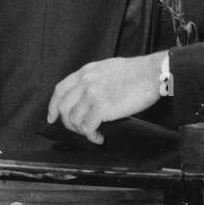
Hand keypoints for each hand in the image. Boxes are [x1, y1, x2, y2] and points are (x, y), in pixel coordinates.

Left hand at [46, 54, 163, 144]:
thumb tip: (88, 94)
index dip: (53, 106)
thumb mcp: (108, 67)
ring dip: (81, 131)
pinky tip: (99, 137)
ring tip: (92, 133)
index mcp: (87, 72)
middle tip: (77, 129)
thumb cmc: (136, 72)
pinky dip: (91, 136)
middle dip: (68, 123)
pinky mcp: (102, 107)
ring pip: (74, 119)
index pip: (60, 89)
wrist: (151, 73)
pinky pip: (87, 127)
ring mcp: (92, 94)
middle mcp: (86, 82)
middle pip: (63, 107)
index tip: (52, 117)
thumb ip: (94, 78)